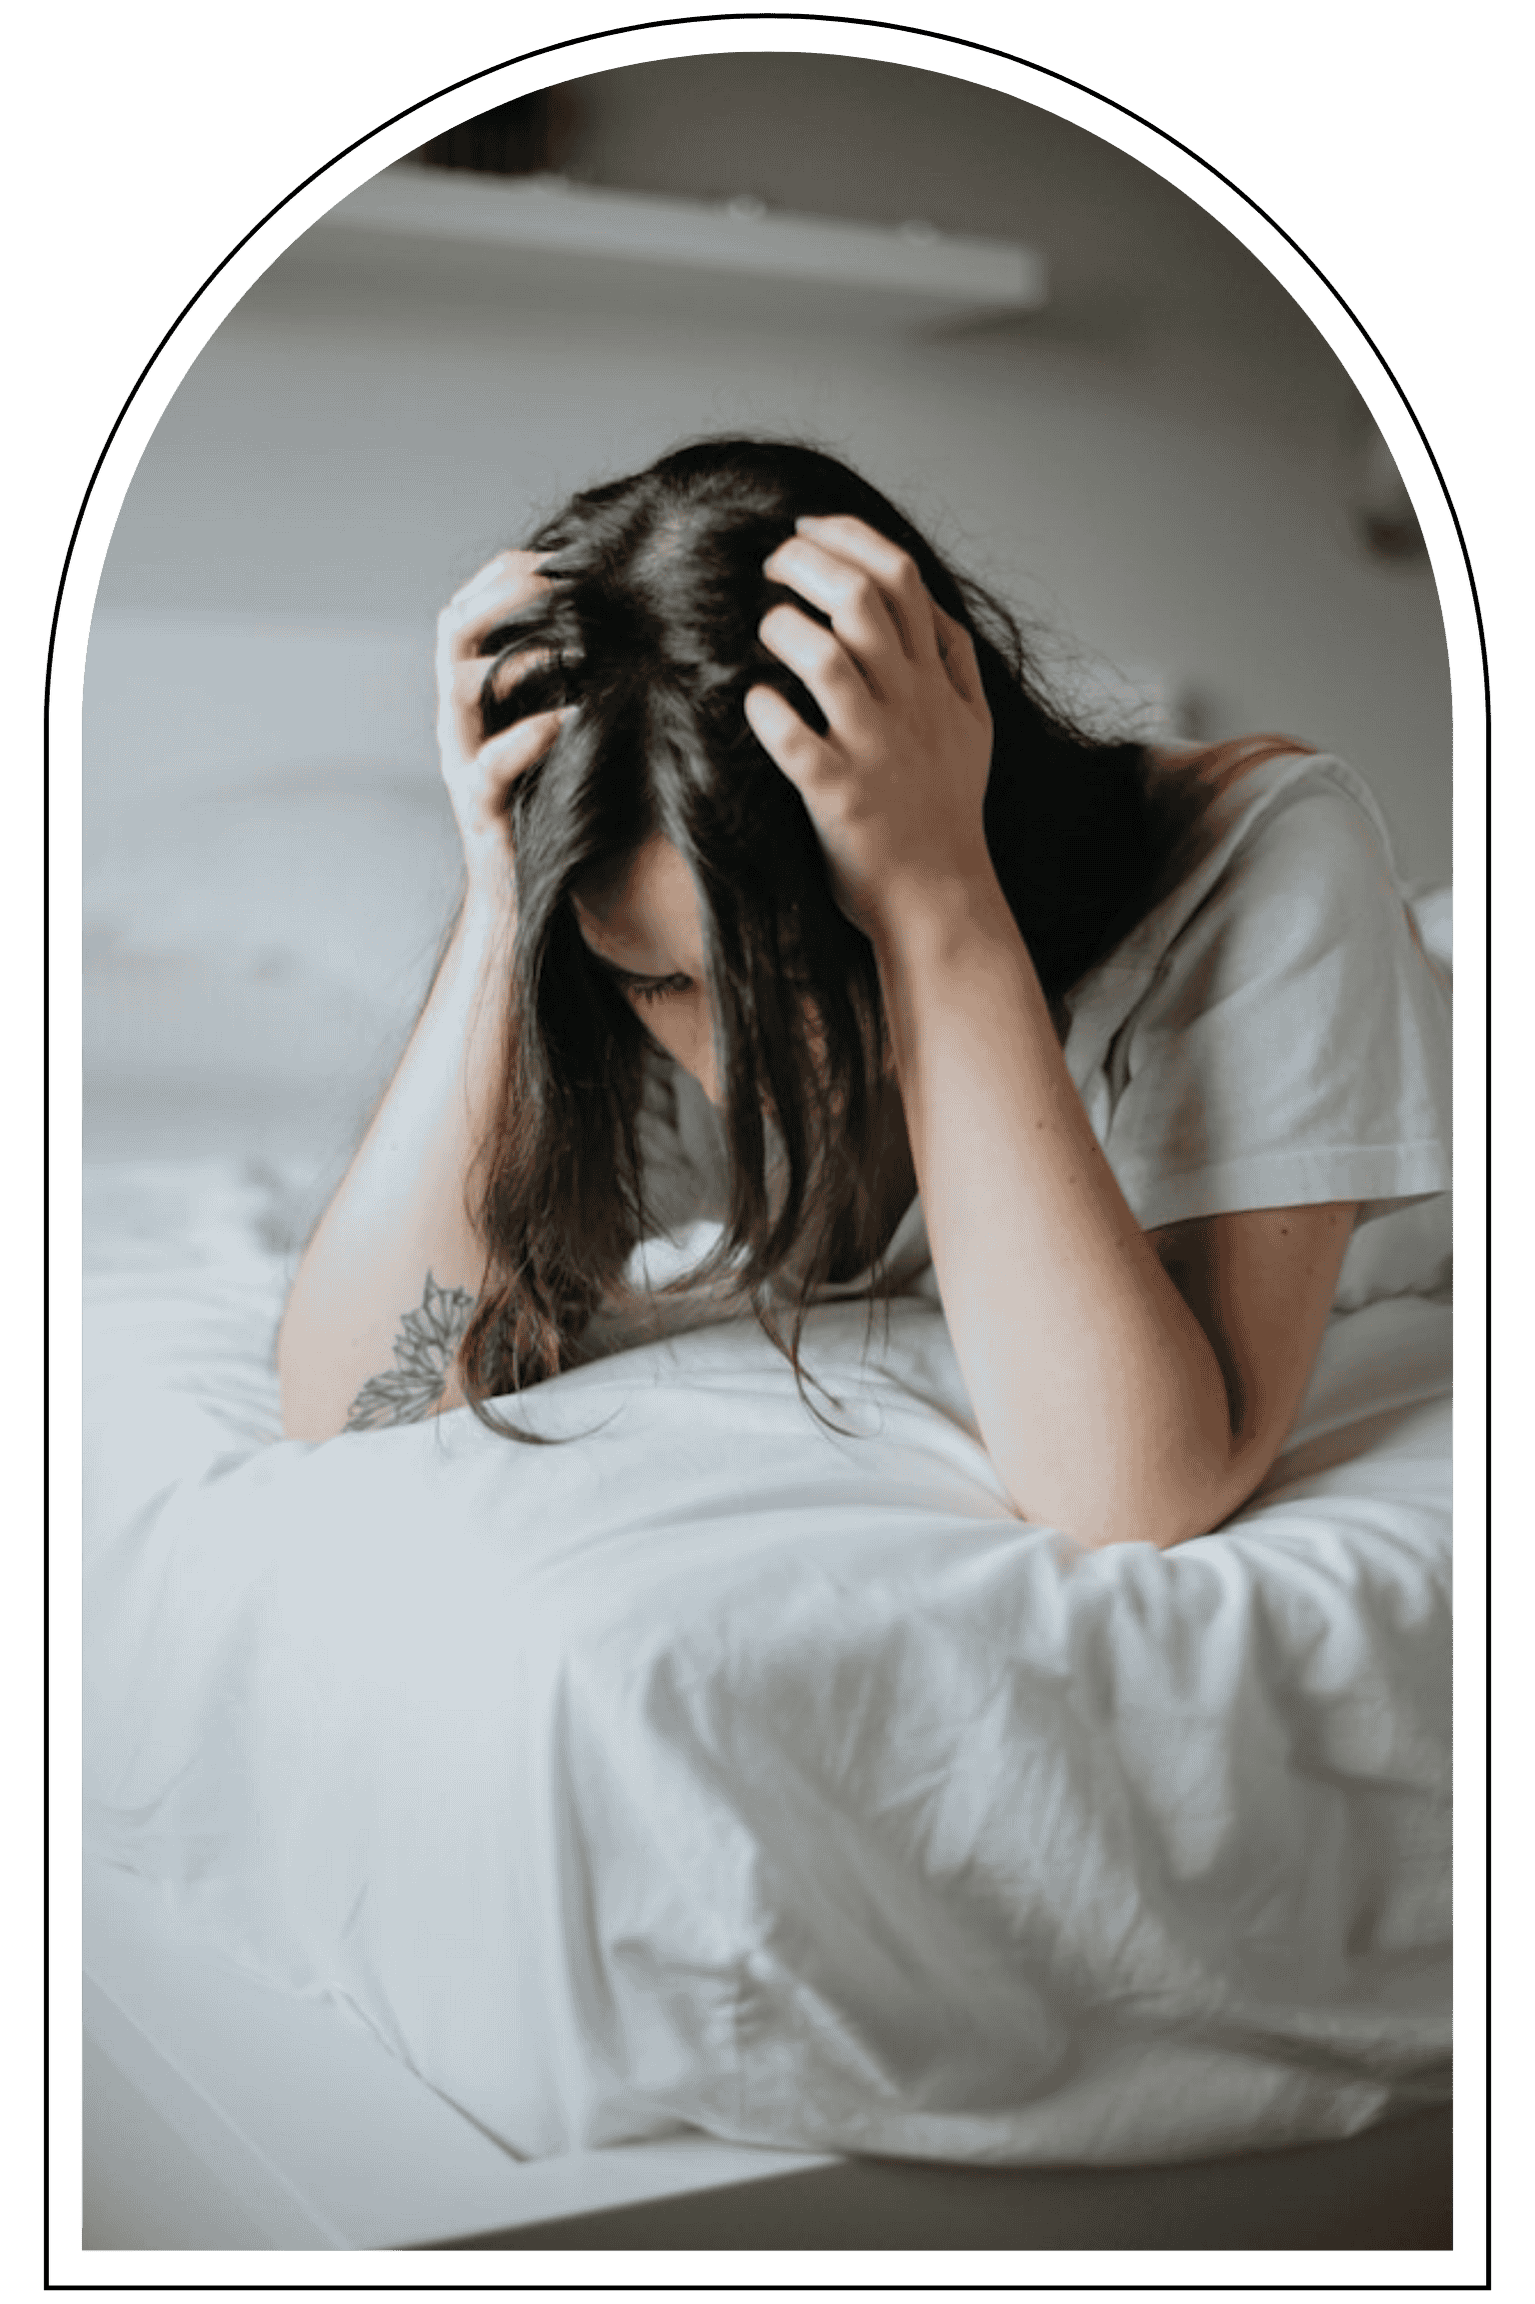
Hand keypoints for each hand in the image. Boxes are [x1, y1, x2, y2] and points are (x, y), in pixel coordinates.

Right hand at [435, 549, 569, 905]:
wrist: (521, 898)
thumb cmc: (551, 807)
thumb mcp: (556, 733)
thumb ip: (566, 684)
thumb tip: (621, 622)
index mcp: (473, 696)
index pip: (467, 609)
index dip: (503, 573)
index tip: (557, 549)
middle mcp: (458, 721)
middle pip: (451, 628)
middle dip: (500, 592)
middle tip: (553, 573)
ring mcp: (462, 762)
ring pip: (459, 686)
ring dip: (515, 653)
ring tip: (568, 640)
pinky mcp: (482, 807)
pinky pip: (493, 763)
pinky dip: (531, 735)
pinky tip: (570, 720)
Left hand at [744, 516, 995, 937]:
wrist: (941, 898)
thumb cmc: (947, 812)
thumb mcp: (973, 728)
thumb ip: (956, 662)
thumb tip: (933, 607)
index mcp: (934, 681)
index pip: (900, 576)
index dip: (847, 536)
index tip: (804, 526)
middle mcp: (907, 705)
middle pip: (860, 600)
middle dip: (802, 564)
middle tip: (768, 565)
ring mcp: (873, 749)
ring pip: (826, 659)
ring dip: (782, 629)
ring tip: (763, 631)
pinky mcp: (838, 796)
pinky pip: (793, 740)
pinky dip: (765, 711)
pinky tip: (754, 702)